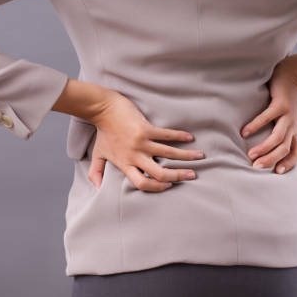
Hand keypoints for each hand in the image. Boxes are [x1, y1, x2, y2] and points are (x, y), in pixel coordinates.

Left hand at [87, 92, 205, 191]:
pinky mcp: (145, 128)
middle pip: (159, 173)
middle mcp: (134, 156)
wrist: (102, 109)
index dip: (157, 187)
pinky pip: (167, 135)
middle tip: (192, 175)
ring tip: (200, 156)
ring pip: (168, 154)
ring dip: (186, 156)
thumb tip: (97, 187)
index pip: (142, 183)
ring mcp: (141, 142)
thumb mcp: (98, 154)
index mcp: (125, 164)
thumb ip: (96, 172)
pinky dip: (180, 136)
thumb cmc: (102, 132)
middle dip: (178, 175)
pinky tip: (190, 138)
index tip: (169, 185)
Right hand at [240, 55, 296, 173]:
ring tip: (250, 155)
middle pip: (285, 149)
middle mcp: (292, 126)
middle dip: (271, 160)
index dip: (289, 163)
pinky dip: (256, 126)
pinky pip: (267, 118)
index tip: (276, 172)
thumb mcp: (294, 116)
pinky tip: (244, 132)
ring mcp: (287, 116)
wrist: (294, 74)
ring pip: (278, 137)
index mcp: (294, 130)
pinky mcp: (280, 104)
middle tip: (256, 168)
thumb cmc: (289, 97)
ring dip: (264, 148)